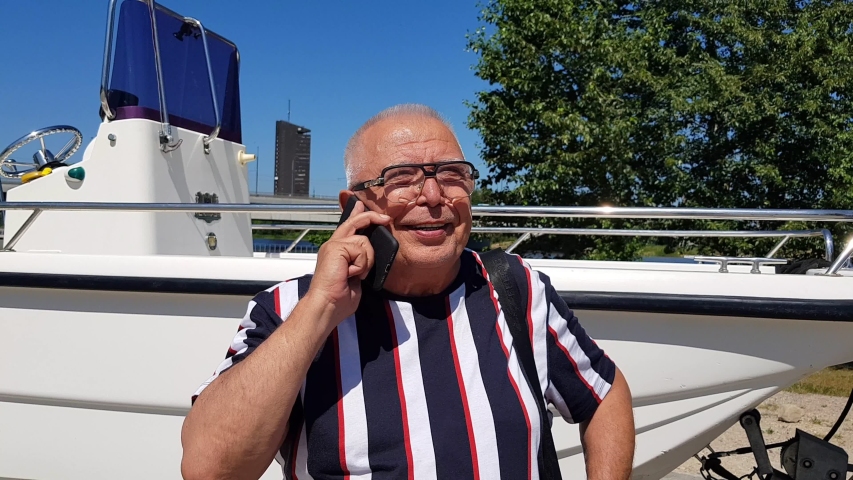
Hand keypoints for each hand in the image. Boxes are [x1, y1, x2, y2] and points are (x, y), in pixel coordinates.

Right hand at [305, 201, 391, 330]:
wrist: (326, 305)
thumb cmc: (338, 298)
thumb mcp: (354, 276)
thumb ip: (359, 262)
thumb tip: (369, 255)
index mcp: (336, 251)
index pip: (347, 227)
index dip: (356, 215)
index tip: (361, 205)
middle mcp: (333, 245)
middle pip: (355, 222)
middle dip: (371, 217)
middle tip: (386, 219)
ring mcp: (334, 245)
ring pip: (365, 242)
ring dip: (366, 261)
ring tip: (354, 274)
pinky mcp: (336, 248)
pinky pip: (361, 250)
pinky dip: (361, 265)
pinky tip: (349, 274)